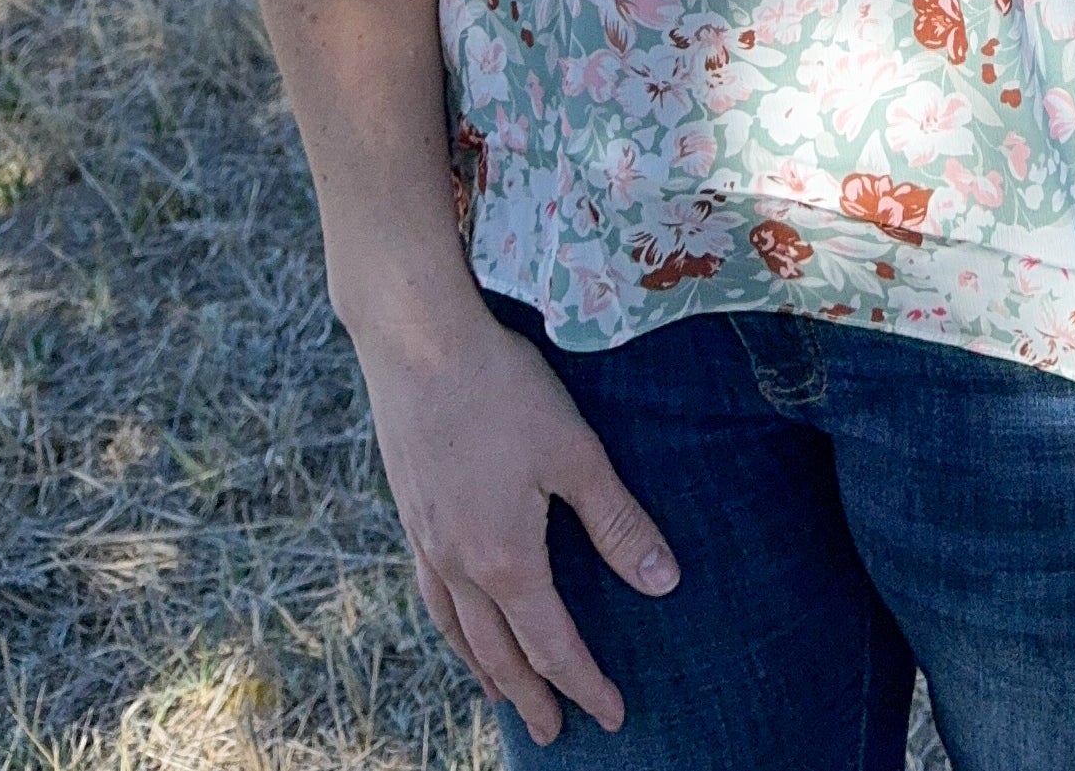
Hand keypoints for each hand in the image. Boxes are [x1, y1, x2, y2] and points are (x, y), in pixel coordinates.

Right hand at [350, 297, 678, 743]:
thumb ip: (618, 523)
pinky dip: (450, 625)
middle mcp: (459, 565)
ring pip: (458, 630)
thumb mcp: (575, 453)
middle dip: (534, 695)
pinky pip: (431, 594)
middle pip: (500, 652)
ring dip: (486, 669)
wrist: (416, 343)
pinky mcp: (410, 512)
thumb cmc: (503, 391)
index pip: (552, 645)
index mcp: (505, 560)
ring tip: (503, 695)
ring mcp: (426, 542)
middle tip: (555, 732)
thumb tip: (664, 584)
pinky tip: (456, 616)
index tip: (612, 716)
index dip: (585, 683)